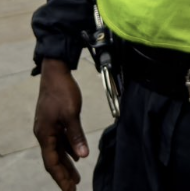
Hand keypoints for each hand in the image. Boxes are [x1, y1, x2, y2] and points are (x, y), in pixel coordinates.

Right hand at [33, 59, 88, 190]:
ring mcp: (48, 127)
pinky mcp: (54, 120)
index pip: (52, 163)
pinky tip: (76, 155)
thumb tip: (82, 156)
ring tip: (76, 177)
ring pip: (58, 150)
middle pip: (54, 159)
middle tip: (73, 189)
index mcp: (45, 135)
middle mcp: (44, 133)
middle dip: (63, 175)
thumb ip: (76, 136)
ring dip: (67, 163)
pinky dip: (68, 149)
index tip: (70, 190)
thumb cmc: (62, 92)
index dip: (61, 177)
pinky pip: (61, 140)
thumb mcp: (71, 114)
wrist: (56, 72)